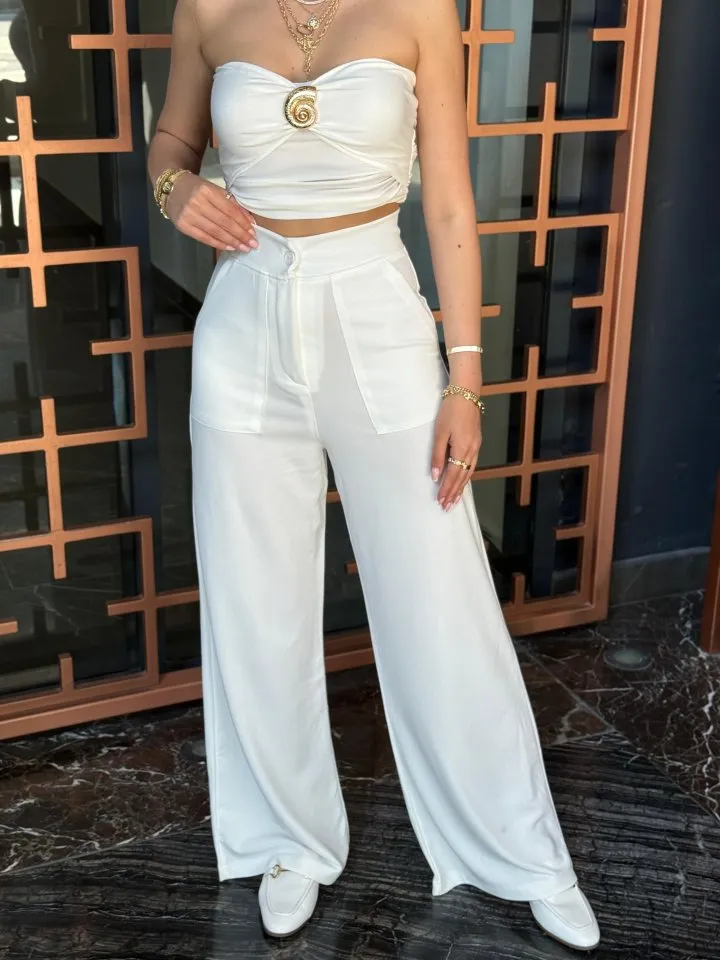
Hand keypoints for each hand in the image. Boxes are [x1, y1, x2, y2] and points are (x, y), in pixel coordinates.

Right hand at [165, 173, 257, 251]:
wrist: (171, 188)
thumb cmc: (197, 188)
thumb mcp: (214, 189)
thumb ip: (231, 203)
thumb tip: (249, 221)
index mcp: (207, 191)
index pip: (229, 210)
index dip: (242, 223)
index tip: (253, 232)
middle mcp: (197, 203)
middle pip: (224, 223)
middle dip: (240, 235)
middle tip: (252, 244)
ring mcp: (189, 216)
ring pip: (215, 232)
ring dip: (232, 242)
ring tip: (243, 248)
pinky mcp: (183, 226)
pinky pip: (204, 238)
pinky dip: (218, 244)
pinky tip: (229, 247)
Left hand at [431, 394, 481, 510]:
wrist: (466, 394)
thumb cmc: (450, 411)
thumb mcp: (439, 433)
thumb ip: (438, 455)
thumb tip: (436, 476)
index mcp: (461, 449)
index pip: (452, 475)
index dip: (446, 489)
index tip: (440, 501)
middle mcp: (471, 451)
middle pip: (462, 477)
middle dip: (453, 493)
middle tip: (446, 507)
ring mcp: (476, 447)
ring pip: (468, 473)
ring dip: (461, 488)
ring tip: (454, 500)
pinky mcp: (476, 443)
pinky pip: (472, 466)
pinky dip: (466, 477)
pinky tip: (463, 482)